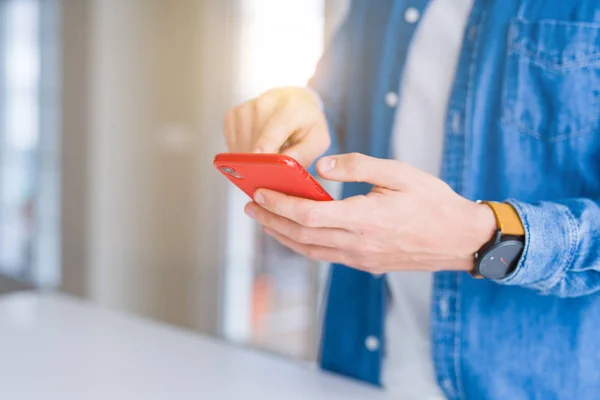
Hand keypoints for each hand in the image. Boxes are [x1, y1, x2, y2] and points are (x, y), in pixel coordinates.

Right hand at [223, 87, 330, 166]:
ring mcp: (245, 109)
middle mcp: (264, 104)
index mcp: (290, 109)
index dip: (263, 156)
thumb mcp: (318, 141)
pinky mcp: (232, 115)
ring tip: (270, 151)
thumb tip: (279, 172)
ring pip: (241, 149)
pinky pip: (233, 145)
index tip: (258, 171)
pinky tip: (258, 146)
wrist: (295, 100)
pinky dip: (244, 152)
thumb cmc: (307, 123)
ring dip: (253, 159)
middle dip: (262, 165)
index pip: (271, 136)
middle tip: (276, 167)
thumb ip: (302, 157)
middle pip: (254, 147)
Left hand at [244, 153, 496, 273]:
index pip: (308, 216)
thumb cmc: (432, 201)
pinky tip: (296, 235)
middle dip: (271, 220)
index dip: (280, 205)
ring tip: (264, 221)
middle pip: (301, 236)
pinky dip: (304, 245)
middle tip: (250, 207)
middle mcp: (358, 244)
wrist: (459, 239)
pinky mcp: (366, 264)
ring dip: (283, 236)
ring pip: (310, 251)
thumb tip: (321, 166)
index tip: (259, 193)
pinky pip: (326, 256)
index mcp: (364, 218)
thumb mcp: (398, 173)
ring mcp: (361, 258)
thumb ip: (358, 167)